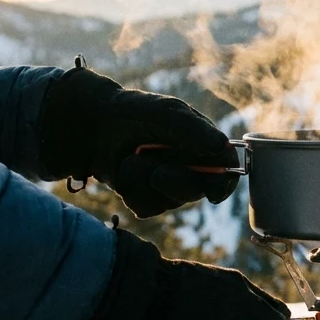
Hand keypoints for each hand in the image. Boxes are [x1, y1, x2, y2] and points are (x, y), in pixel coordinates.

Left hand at [40, 65, 238, 217]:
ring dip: (145, 180)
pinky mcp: (146, 200)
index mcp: (204, 146)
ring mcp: (169, 186)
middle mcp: (191, 168)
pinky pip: (146, 208)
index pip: (227, 170)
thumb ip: (194, 130)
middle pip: (198, 190)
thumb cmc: (135, 112)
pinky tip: (123, 174)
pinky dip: (131, 191)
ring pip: (169, 201)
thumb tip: (223, 148)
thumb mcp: (166, 113)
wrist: (93, 125)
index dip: (224, 183)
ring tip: (131, 158)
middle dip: (176, 180)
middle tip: (156, 170)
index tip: (214, 192)